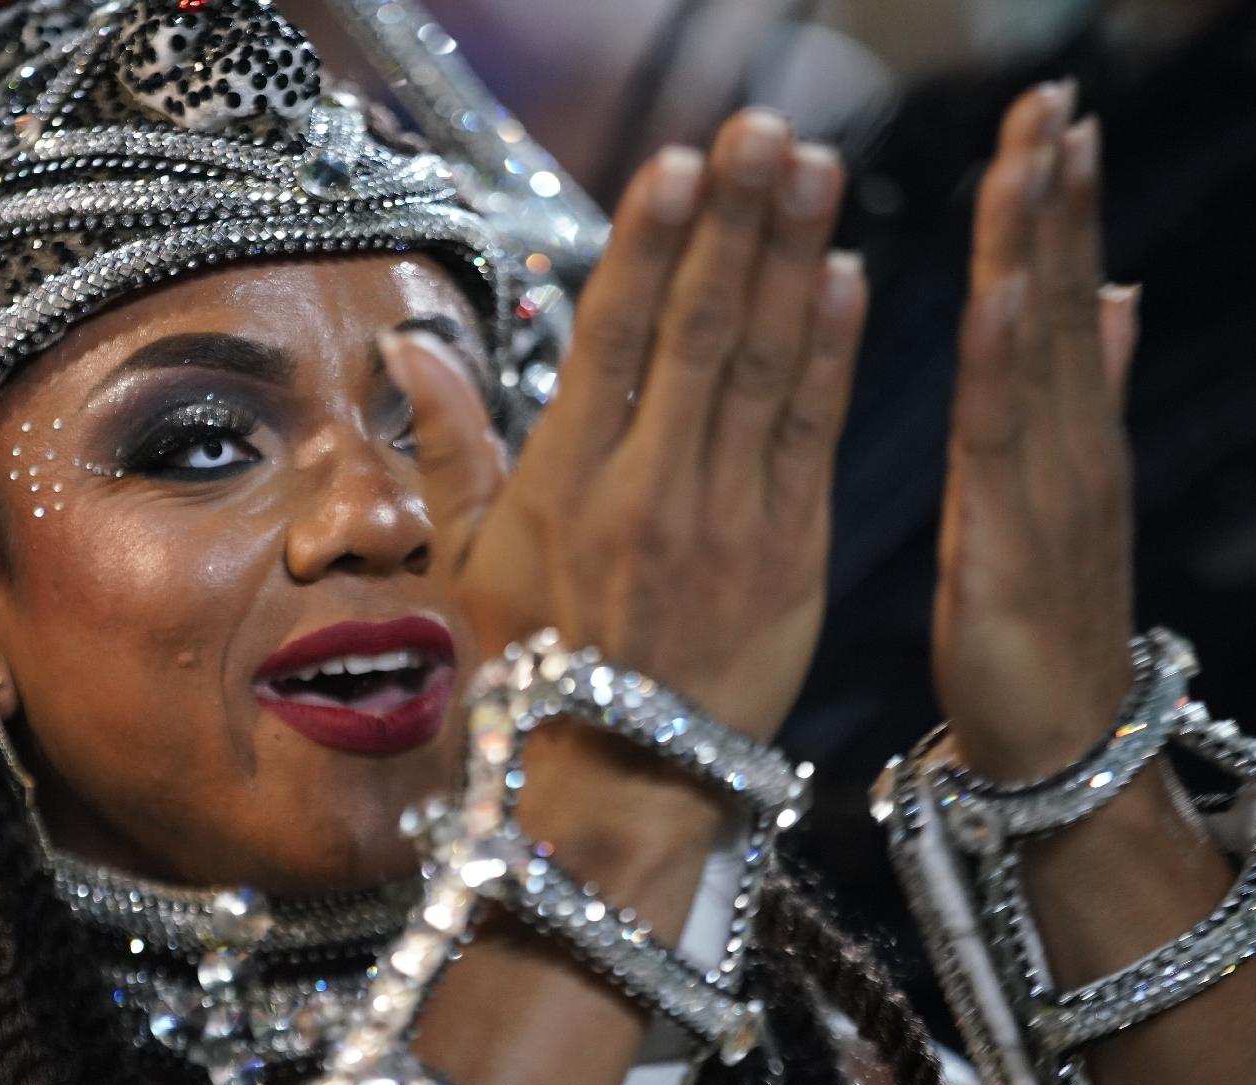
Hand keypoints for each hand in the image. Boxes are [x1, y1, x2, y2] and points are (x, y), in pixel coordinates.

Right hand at [383, 109, 863, 741]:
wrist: (623, 784)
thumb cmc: (533, 671)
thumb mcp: (468, 563)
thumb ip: (450, 448)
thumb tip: (409, 346)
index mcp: (565, 485)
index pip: (611, 339)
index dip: (649, 245)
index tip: (675, 163)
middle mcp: (648, 490)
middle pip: (698, 331)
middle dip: (734, 220)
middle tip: (764, 129)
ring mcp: (728, 519)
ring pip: (765, 366)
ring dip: (793, 258)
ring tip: (815, 168)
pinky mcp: (794, 551)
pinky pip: (813, 434)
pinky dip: (833, 353)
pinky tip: (846, 275)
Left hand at [934, 82, 1144, 780]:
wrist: (1063, 747)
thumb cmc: (1044, 624)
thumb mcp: (1063, 493)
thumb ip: (1089, 393)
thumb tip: (1117, 295)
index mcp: (1070, 433)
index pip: (1063, 297)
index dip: (1062, 205)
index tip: (1056, 114)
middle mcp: (1072, 446)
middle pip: (1062, 301)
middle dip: (1057, 196)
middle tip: (1052, 96)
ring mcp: (1052, 492)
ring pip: (1040, 351)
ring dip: (1038, 250)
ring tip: (1038, 156)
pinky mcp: (1014, 544)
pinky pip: (1006, 439)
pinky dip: (1008, 363)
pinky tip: (1007, 294)